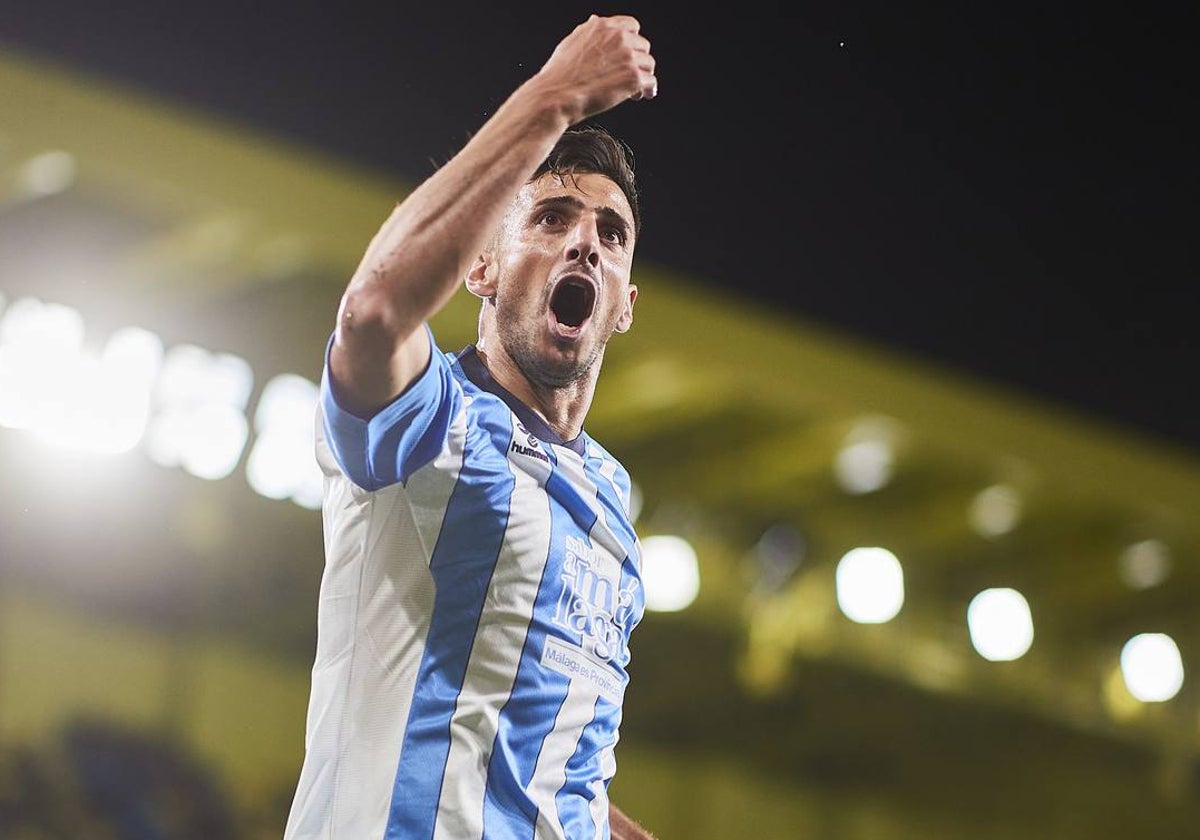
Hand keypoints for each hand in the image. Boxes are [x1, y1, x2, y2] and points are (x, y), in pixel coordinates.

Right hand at [536, 14, 657, 123]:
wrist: (557, 96)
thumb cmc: (559, 75)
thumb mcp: (570, 42)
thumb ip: (587, 31)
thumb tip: (594, 20)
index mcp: (603, 27)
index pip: (631, 26)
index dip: (632, 41)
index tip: (630, 53)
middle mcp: (618, 38)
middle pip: (643, 45)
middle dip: (638, 60)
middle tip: (629, 75)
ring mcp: (628, 57)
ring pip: (648, 64)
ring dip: (643, 75)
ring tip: (635, 88)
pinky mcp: (633, 77)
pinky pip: (651, 82)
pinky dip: (648, 90)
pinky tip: (642, 95)